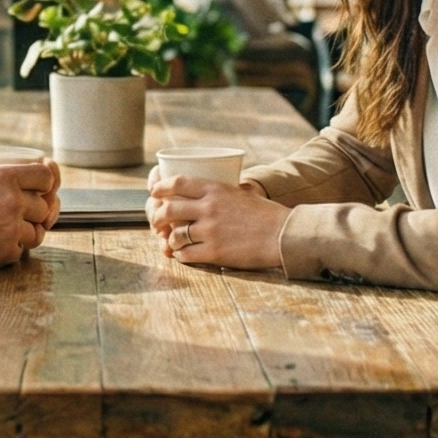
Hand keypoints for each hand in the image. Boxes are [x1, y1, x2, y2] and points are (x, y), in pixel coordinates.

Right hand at [0, 161, 59, 269]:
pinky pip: (21, 250)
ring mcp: (11, 228)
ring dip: (26, 232)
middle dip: (34, 211)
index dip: (46, 184)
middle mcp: (13, 201)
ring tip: (10, 231)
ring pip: (37, 232)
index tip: (41, 190)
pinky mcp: (5, 251)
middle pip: (44, 207)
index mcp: (4, 176)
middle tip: (20, 214)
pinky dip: (11, 249)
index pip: (47, 177)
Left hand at [146, 176, 288, 269]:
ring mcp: (210, 230)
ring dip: (170, 239)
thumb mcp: (240, 193)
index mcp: (215, 189)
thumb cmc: (265, 214)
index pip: (176, 182)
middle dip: (157, 216)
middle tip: (157, 222)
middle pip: (168, 209)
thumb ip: (218, 193)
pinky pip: (186, 254)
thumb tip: (203, 194)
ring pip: (174, 234)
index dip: (160, 187)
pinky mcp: (215, 252)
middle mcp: (209, 207)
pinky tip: (183, 254)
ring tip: (172, 242)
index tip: (154, 192)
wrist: (283, 234)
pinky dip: (180, 255)